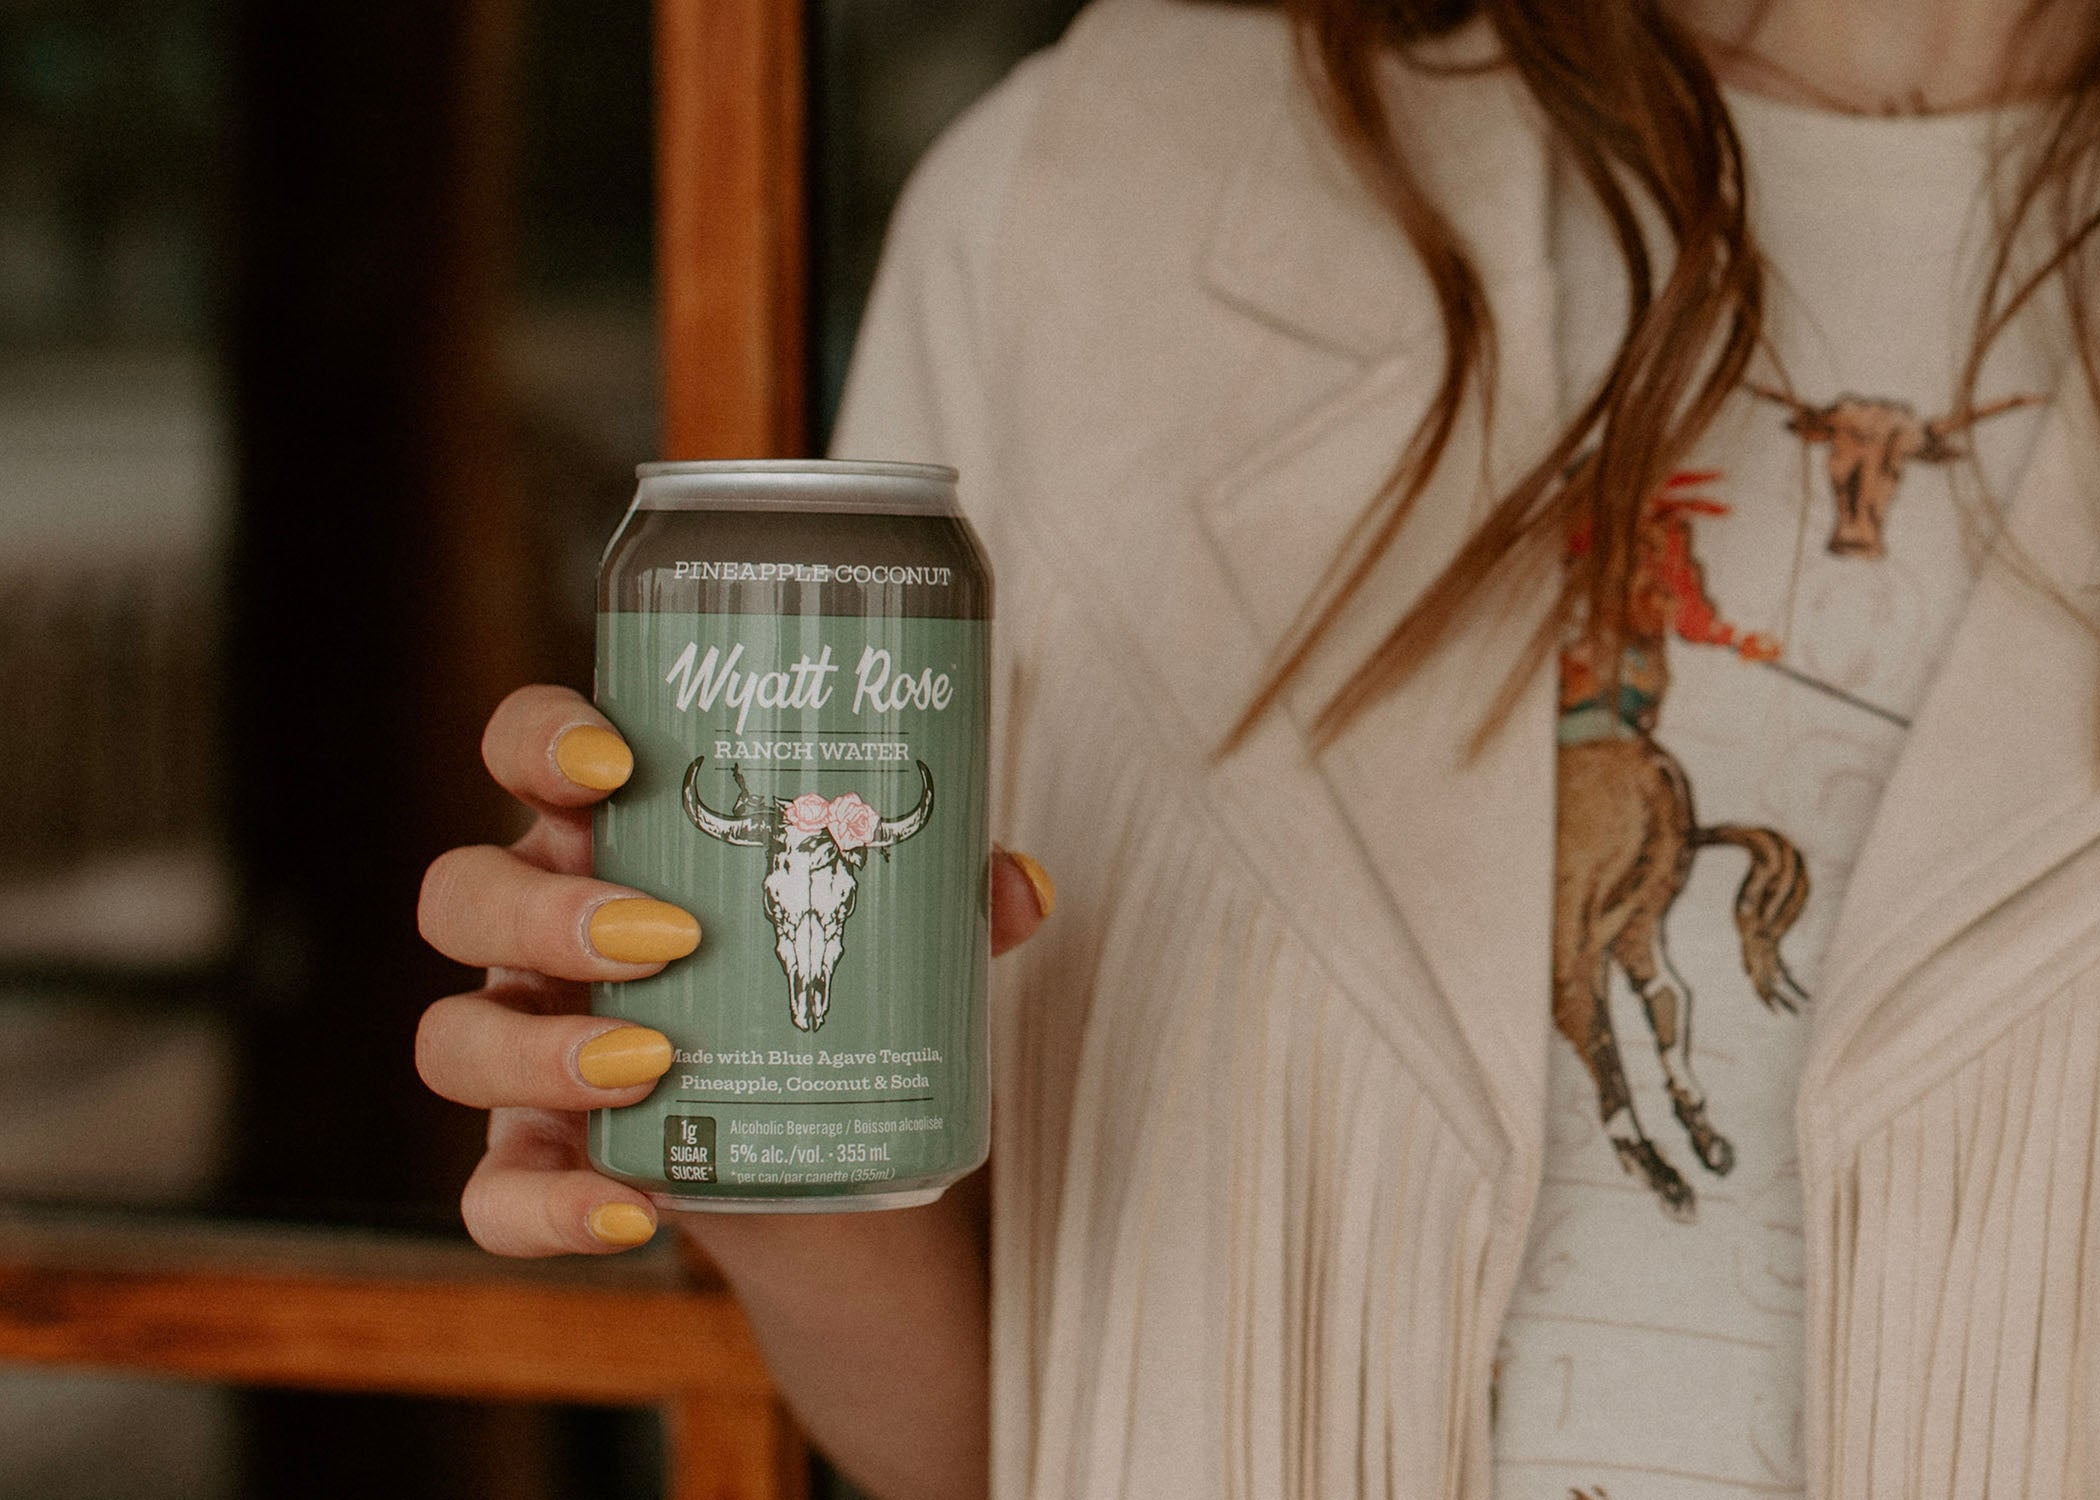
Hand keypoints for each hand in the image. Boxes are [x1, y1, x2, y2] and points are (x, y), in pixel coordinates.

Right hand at [415, 684, 1053, 1256]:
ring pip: (450, 1039)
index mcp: (609, 839)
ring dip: (538, 1051)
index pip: (526, 754)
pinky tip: (635, 1213)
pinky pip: (492, 1197)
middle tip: (668, 936)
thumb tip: (1016, 884)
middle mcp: (540, 936)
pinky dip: (548, 1210)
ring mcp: (524, 1050)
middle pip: (462, 893)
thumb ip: (945, 905)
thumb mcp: (891, 939)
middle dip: (545, 910)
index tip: (618, 762)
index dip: (541, 740)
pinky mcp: (537, 1163)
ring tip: (654, 1064)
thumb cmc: (834, 993)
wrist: (834, 1159)